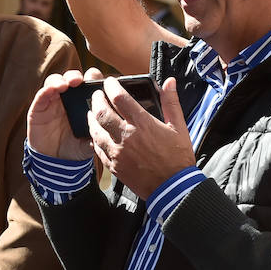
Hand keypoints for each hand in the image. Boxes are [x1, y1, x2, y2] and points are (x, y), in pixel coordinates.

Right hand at [27, 67, 102, 160]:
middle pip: (71, 78)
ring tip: (65, 85)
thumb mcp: (90, 141)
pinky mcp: (39, 107)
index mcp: (83, 102)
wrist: (55, 160)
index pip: (89, 84)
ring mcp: (53, 100)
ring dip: (60, 80)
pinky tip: (51, 90)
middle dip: (76, 76)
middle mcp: (68, 97)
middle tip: (80, 81)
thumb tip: (113, 133)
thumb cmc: (75, 146)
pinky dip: (46, 90)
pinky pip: (41, 95)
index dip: (94, 79)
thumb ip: (99, 136)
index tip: (99, 80)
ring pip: (55, 81)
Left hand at [90, 77, 195, 198]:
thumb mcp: (179, 127)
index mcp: (143, 124)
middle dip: (96, 99)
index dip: (111, 86)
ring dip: (91, 118)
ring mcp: (118, 152)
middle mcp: (127, 136)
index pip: (120, 98)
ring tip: (92, 112)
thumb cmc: (178, 157)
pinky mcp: (114, 166)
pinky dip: (95, 139)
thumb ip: (171, 102)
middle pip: (101, 112)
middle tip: (97, 94)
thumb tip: (169, 81)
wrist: (173, 188)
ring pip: (95, 130)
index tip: (110, 82)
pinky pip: (98, 149)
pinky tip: (96, 134)